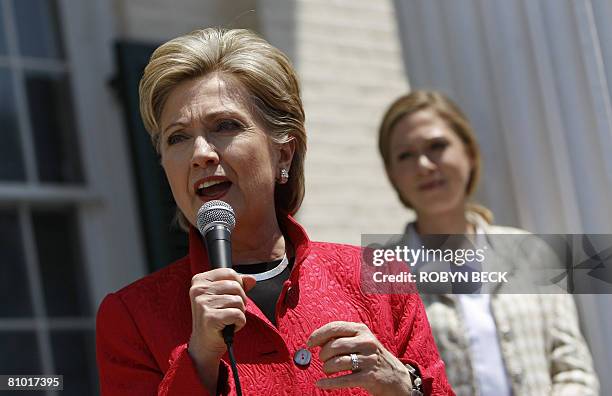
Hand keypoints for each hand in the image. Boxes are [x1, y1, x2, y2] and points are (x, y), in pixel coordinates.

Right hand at [187, 268, 255, 390]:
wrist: (204, 345)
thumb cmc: (215, 319)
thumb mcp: (225, 297)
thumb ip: (238, 285)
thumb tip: (251, 279)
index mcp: (199, 281)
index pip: (229, 272)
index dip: (238, 284)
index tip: (231, 296)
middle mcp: (198, 290)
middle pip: (236, 286)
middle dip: (240, 300)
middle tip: (230, 311)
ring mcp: (203, 304)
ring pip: (238, 301)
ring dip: (239, 313)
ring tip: (227, 320)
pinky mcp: (210, 318)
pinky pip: (238, 314)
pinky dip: (239, 323)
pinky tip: (229, 327)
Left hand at [308, 321, 411, 395]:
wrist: (395, 377)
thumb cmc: (371, 356)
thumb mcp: (361, 341)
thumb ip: (342, 337)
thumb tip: (317, 341)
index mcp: (361, 330)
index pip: (335, 327)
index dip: (318, 335)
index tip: (309, 343)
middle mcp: (366, 342)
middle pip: (334, 345)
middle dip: (323, 354)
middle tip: (322, 360)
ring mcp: (368, 359)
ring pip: (337, 362)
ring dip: (326, 368)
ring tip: (327, 370)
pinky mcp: (369, 377)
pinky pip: (343, 379)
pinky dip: (329, 382)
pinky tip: (321, 383)